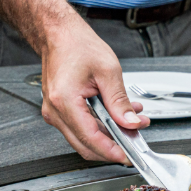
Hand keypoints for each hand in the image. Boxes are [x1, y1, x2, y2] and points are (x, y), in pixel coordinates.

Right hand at [39, 20, 148, 162]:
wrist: (58, 34)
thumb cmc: (77, 46)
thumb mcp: (108, 71)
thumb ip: (120, 101)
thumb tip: (131, 123)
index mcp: (64, 101)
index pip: (90, 139)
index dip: (111, 151)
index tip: (128, 155)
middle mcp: (55, 111)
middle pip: (85, 145)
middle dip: (113, 145)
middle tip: (135, 137)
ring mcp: (54, 113)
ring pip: (84, 138)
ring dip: (109, 134)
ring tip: (132, 120)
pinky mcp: (59, 111)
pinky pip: (80, 127)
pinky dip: (100, 126)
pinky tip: (116, 115)